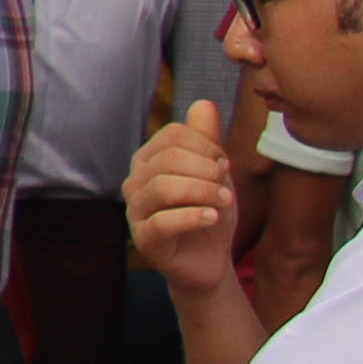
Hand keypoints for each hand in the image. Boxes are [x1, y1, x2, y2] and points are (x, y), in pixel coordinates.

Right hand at [127, 99, 245, 293]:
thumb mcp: (215, 173)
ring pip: (163, 188)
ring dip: (203, 192)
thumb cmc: (208, 211)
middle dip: (206, 169)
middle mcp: (135, 181)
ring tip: (224, 202)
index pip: (173, 135)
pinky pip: (163, 222)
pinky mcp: (143, 239)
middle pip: (168, 159)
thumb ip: (208, 140)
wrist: (208, 259)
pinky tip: (212, 217)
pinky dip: (193, 216)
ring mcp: (135, 210)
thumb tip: (203, 104)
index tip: (224, 164)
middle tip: (227, 187)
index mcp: (149, 159)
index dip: (206, 145)